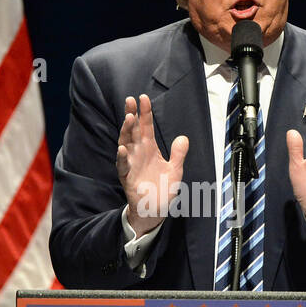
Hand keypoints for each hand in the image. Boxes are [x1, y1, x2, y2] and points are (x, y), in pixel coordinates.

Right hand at [117, 94, 187, 235]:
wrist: (156, 208)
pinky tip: (122, 148)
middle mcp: (139, 152)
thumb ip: (178, 154)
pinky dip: (122, 157)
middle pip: (133, 130)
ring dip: (126, 131)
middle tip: (130, 100)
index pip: (146, 126)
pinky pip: (122, 165)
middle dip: (131, 114)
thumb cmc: (163, 188)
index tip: (143, 98)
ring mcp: (131, 163)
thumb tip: (183, 138)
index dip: (145, 112)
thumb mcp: (175, 169)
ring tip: (128, 118)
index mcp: (150, 148)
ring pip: (126, 143)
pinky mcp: (127, 176)